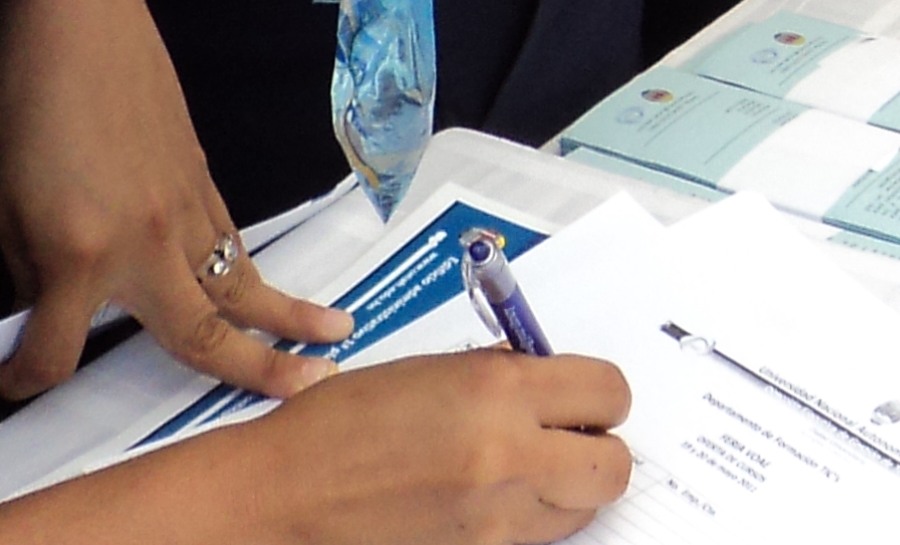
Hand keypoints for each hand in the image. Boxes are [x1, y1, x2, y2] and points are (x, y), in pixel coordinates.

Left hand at [0, 0, 346, 401]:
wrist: (79, 17)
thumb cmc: (22, 104)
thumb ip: (28, 270)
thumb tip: (48, 309)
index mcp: (79, 256)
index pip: (55, 355)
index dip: (22, 378)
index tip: (6, 373)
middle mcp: (145, 244)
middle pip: (201, 333)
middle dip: (255, 369)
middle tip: (310, 395)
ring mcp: (183, 208)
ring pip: (238, 282)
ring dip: (285, 316)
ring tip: (334, 340)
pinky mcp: (200, 175)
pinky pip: (230, 240)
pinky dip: (248, 270)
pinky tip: (260, 285)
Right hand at [180, 349, 633, 544]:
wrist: (285, 495)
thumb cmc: (341, 424)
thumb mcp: (430, 371)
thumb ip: (499, 372)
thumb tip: (546, 377)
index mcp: (497, 392)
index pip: (608, 391)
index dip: (602, 395)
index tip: (585, 397)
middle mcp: (509, 456)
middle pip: (614, 465)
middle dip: (600, 447)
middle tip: (569, 435)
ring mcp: (496, 519)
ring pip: (581, 510)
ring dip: (567, 488)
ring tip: (523, 468)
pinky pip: (535, 539)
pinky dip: (527, 519)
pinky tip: (488, 498)